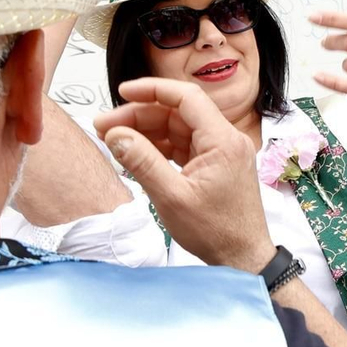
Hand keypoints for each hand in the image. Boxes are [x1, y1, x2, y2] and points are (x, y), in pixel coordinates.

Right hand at [94, 78, 275, 272]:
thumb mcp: (172, 197)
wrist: (242, 256)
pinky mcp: (214, 166)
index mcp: (223, 141)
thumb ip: (142, 162)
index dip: (153, 90)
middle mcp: (226, 140)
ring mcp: (221, 153)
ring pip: (177, 129)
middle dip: (139, 115)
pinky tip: (133, 152)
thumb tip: (116, 135)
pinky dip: (157, 147)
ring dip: (145, 131)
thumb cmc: (216, 231)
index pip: (187, 97)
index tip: (122, 91)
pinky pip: (182, 146)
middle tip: (104, 126)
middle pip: (178, 113)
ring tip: (111, 139)